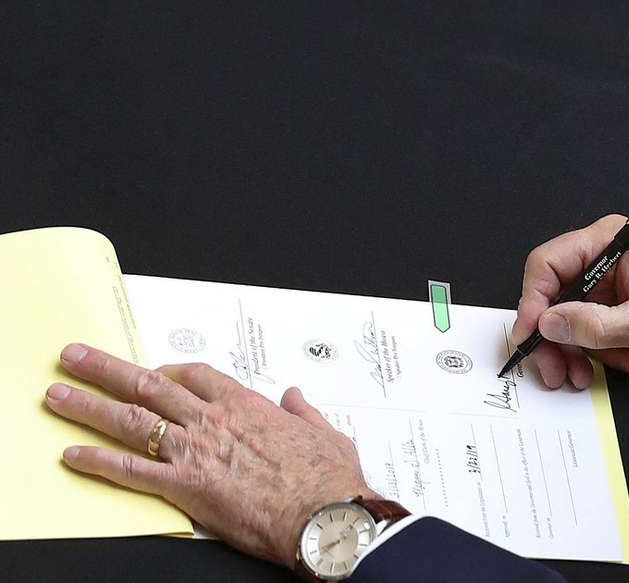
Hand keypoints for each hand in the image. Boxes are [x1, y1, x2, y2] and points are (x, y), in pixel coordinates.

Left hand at [44, 343, 377, 568]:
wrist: (323, 512)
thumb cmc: (327, 478)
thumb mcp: (325, 433)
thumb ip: (304, 412)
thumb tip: (297, 398)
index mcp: (246, 405)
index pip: (195, 376)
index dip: (167, 371)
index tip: (152, 371)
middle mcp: (213, 421)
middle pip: (148, 386)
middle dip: (106, 370)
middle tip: (76, 358)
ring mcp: (196, 451)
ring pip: (130, 420)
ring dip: (88, 406)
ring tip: (58, 396)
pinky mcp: (185, 486)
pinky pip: (132, 471)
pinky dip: (99, 462)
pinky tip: (75, 456)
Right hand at [512, 215, 628, 388]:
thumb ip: (595, 326)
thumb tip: (549, 325)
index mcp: (609, 241)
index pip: (547, 265)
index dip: (532, 303)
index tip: (530, 338)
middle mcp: (605, 255)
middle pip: (554, 295)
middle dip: (556, 338)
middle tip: (556, 372)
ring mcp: (611, 279)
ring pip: (571, 317)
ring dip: (580, 351)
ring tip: (591, 375)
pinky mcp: (620, 300)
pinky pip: (594, 326)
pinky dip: (603, 350)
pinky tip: (626, 362)